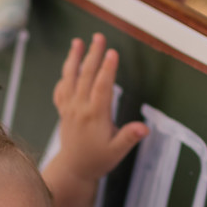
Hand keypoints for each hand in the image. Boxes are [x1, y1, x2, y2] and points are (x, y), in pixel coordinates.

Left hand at [51, 33, 146, 181]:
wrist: (74, 170)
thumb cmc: (98, 160)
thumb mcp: (117, 152)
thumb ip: (129, 137)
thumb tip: (145, 128)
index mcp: (94, 116)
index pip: (102, 88)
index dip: (107, 70)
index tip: (112, 53)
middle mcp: (79, 109)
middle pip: (86, 77)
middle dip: (93, 55)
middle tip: (99, 37)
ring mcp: (69, 108)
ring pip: (70, 79)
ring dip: (74, 59)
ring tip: (78, 42)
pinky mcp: (63, 111)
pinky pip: (61, 89)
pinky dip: (64, 76)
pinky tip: (69, 67)